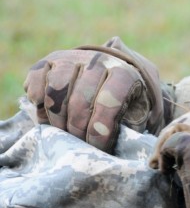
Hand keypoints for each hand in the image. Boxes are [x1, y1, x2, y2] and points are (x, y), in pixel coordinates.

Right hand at [23, 37, 167, 152]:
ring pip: (56, 91)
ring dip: (57, 120)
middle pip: (80, 101)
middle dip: (77, 130)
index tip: (97, 149)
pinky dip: (38, 103)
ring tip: (63, 134)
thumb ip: (128, 130)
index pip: (108, 103)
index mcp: (124, 74)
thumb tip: (113, 150)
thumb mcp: (135, 116)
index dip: (99, 131)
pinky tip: (47, 117)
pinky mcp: (50, 59)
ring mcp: (73, 57)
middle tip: (79, 145)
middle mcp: (98, 61)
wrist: (110, 76)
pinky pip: (37, 80)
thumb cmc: (124, 104)